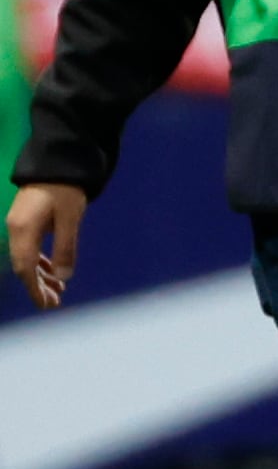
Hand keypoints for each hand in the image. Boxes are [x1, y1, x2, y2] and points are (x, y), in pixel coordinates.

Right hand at [8, 182, 85, 310]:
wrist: (56, 163)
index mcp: (22, 230)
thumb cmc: (64, 190)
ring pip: (28, 258)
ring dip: (42, 276)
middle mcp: (16, 230)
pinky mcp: (27, 222)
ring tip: (59, 290)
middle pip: (24, 265)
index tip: (45, 304)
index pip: (25, 267)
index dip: (34, 288)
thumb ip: (65, 247)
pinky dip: (43, 262)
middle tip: (54, 303)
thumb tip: (64, 276)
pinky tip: (55, 272)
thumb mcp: (69, 219)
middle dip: (38, 286)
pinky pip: (31, 248)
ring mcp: (20, 226)